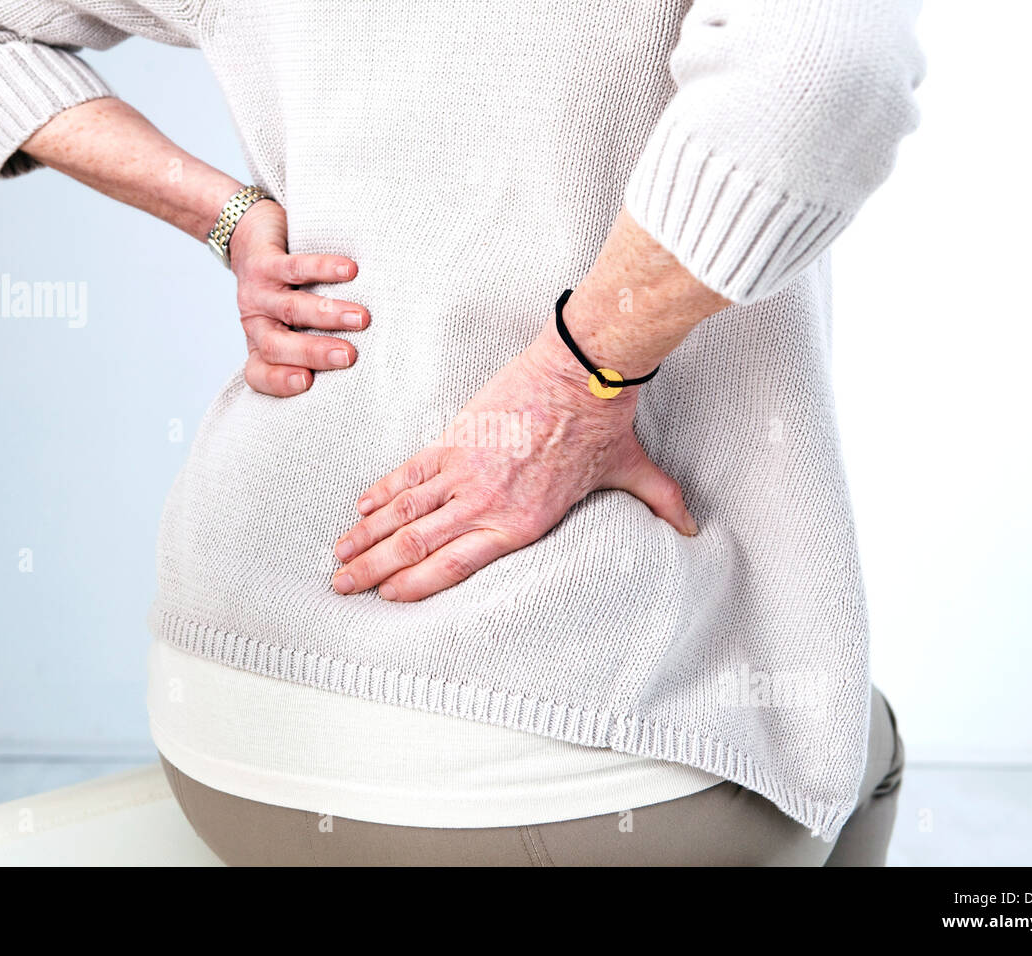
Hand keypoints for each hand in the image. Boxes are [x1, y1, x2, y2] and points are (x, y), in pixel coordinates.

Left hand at [229, 200, 369, 395]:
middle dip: (313, 352)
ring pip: (291, 308)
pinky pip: (294, 268)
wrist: (249, 237)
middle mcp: (256, 323)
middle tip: (348, 356)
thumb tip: (362, 364)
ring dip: (328, 315)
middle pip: (276, 346)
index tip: (308, 382)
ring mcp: (257, 292)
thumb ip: (314, 342)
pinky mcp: (263, 261)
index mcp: (261, 345)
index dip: (277, 382)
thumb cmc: (284, 290)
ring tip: (361, 318)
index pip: (258, 373)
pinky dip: (323, 269)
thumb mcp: (289, 323)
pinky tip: (350, 271)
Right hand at [330, 328, 697, 601]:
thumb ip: (660, 504)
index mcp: (520, 524)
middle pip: (414, 546)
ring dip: (365, 535)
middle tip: (341, 587)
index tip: (387, 600)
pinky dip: (381, 490)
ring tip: (338, 555)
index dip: (413, 586)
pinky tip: (360, 506)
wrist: (583, 370)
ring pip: (401, 512)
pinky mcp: (454, 438)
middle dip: (373, 571)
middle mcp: (484, 504)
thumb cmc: (606, 425)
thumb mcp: (633, 472)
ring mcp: (463, 471)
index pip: (453, 566)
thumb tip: (694, 528)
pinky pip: (408, 472)